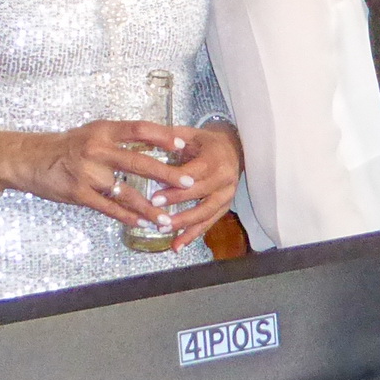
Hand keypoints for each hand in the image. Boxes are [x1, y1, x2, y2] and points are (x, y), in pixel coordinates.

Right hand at [0, 121, 240, 243]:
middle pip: (139, 162)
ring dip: (150, 207)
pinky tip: (142, 223)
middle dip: (167, 174)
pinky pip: (109, 208)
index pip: (139, 129)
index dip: (162, 135)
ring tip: (168, 218)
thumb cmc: (65, 146)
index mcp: (103, 131)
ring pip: (127, 192)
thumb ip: (118, 139)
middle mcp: (96, 150)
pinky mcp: (79, 194)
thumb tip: (152, 142)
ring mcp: (87, 173)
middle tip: (188, 182)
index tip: (183, 142)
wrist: (29, 159)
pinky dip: (127, 216)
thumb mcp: (92, 133)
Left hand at [159, 123, 241, 249]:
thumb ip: (171, 137)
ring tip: (163, 229)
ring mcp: (226, 195)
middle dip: (177, 204)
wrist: (234, 149)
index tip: (156, 194)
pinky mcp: (225, 207)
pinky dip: (192, 235)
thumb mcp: (190, 134)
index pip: (194, 175)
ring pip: (205, 213)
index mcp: (215, 159)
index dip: (175, 186)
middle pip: (200, 195)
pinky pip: (209, 223)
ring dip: (184, 224)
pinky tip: (176, 246)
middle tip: (155, 211)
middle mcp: (224, 179)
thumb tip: (146, 137)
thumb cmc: (206, 142)